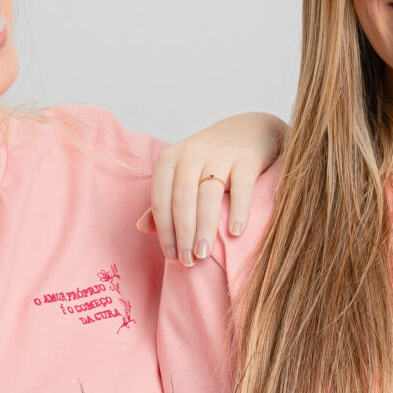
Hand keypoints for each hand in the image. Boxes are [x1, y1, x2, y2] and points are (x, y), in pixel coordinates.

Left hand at [141, 113, 286, 264]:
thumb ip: (165, 200)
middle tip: (188, 261)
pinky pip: (241, 187)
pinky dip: (238, 210)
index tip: (172, 257)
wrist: (250, 130)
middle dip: (183, 233)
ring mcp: (220, 155)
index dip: (164, 231)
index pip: (161, 199)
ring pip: (208, 195)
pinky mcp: (246, 159)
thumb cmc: (211, 160)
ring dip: (205, 228)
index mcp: (170, 159)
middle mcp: (191, 153)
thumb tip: (141, 228)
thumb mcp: (182, 173)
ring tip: (204, 253)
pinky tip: (235, 232)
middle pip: (182, 199)